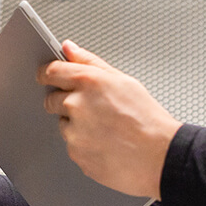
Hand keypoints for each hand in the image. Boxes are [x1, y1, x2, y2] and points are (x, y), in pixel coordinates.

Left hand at [38, 40, 182, 200]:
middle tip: (90, 110)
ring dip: (76, 126)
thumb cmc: (148, 119)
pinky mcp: (76, 154)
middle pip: (51, 99)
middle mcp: (77, 105)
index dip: (46, 73)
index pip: (52, 71)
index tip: (44, 76)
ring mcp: (74, 132)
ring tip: (105, 130)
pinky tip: (105, 144)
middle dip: (64, 102)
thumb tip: (69, 48)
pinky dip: (83, 145)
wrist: (160, 156)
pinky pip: (72, 146)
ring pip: (63, 125)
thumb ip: (90, 62)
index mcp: (89, 81)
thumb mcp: (123, 81)